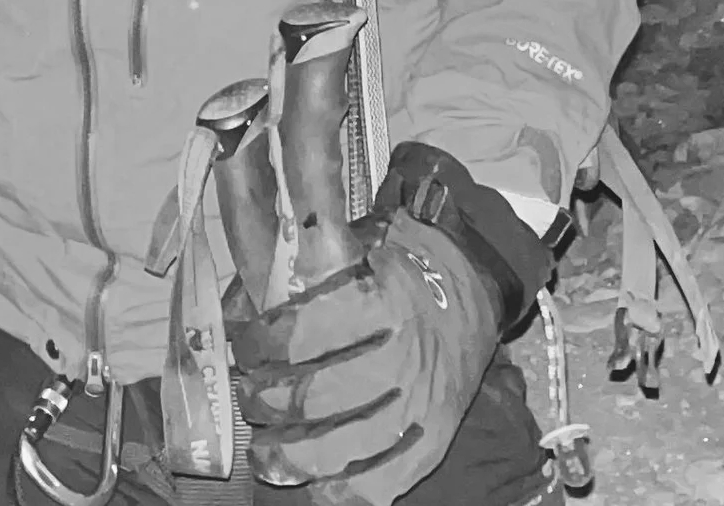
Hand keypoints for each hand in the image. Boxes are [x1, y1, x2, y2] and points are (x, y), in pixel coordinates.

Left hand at [231, 215, 498, 505]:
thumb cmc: (412, 262)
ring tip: (264, 450)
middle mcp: (402, 358)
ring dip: (290, 454)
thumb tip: (255, 281)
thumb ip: (317, 260)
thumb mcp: (367, 242)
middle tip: (249, 397)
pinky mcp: (434, 439)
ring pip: (342, 447)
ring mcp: (420, 405)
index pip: (304, 334)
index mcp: (382, 303)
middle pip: (315, 397)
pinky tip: (314, 483)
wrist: (478, 284)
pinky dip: (342, 492)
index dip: (262, 344)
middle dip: (267, 402)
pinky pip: (383, 482)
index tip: (246, 345)